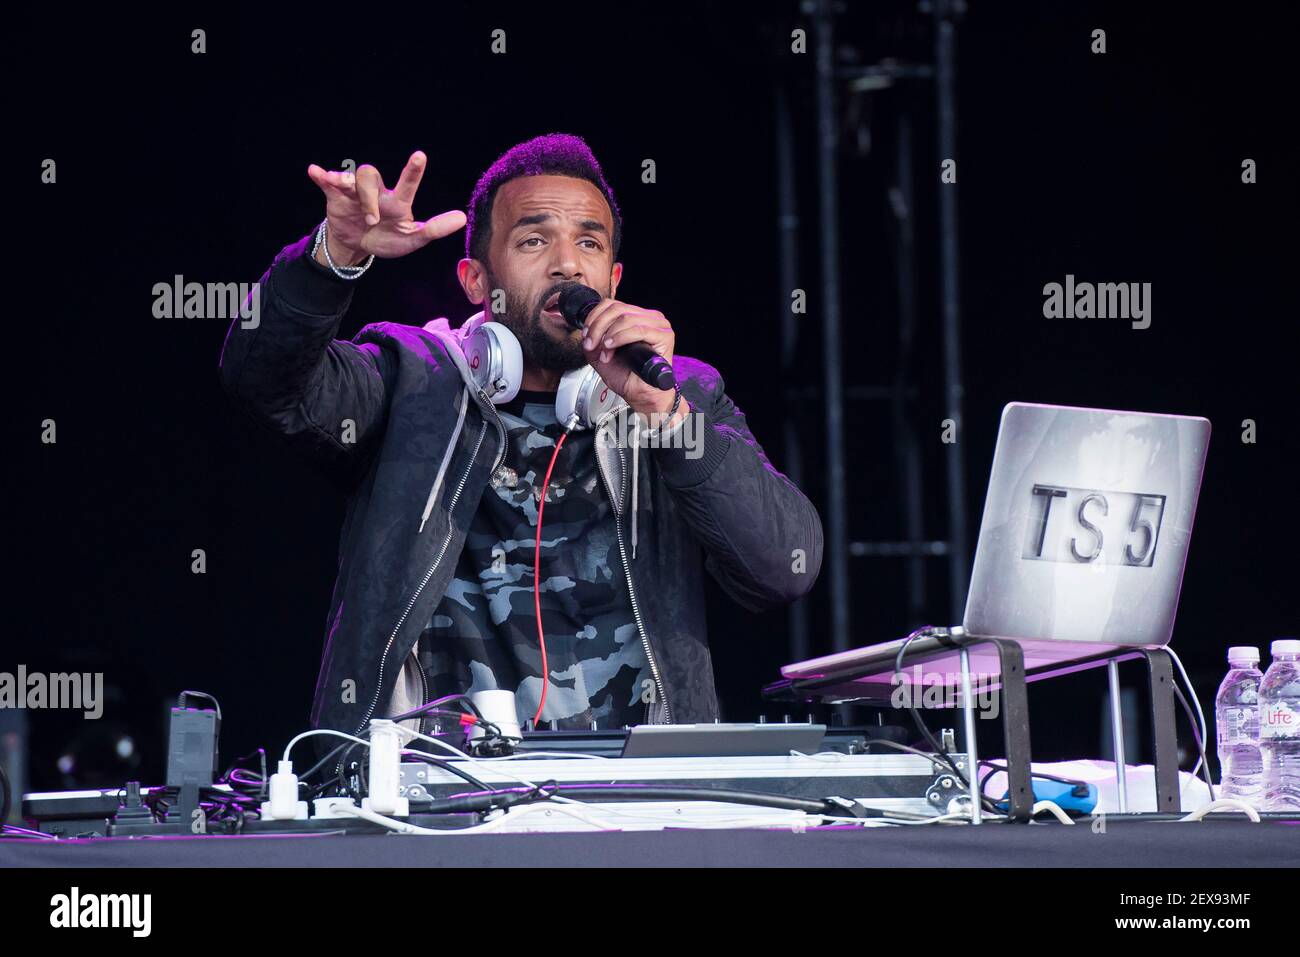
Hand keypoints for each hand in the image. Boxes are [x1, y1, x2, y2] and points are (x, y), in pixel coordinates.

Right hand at [307, 151, 465, 265]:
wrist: (360, 247)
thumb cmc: (388, 239)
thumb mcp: (412, 239)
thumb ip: (434, 229)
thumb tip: (462, 218)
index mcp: (396, 202)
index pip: (407, 183)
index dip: (413, 170)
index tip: (420, 156)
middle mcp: (376, 192)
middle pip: (371, 176)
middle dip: (370, 197)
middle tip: (373, 220)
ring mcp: (355, 192)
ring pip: (352, 177)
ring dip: (351, 189)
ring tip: (352, 208)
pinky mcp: (336, 197)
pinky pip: (327, 182)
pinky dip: (322, 175)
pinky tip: (315, 171)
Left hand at [580, 299, 677, 417]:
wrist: (641, 394)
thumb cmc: (627, 376)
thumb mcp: (601, 354)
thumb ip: (592, 340)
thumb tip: (586, 331)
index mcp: (636, 317)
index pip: (612, 304)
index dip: (594, 317)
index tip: (586, 335)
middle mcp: (649, 318)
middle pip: (617, 309)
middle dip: (598, 327)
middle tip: (591, 345)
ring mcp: (659, 325)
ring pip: (626, 318)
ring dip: (609, 335)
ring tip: (604, 352)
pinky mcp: (665, 336)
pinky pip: (639, 330)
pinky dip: (620, 338)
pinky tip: (612, 348)